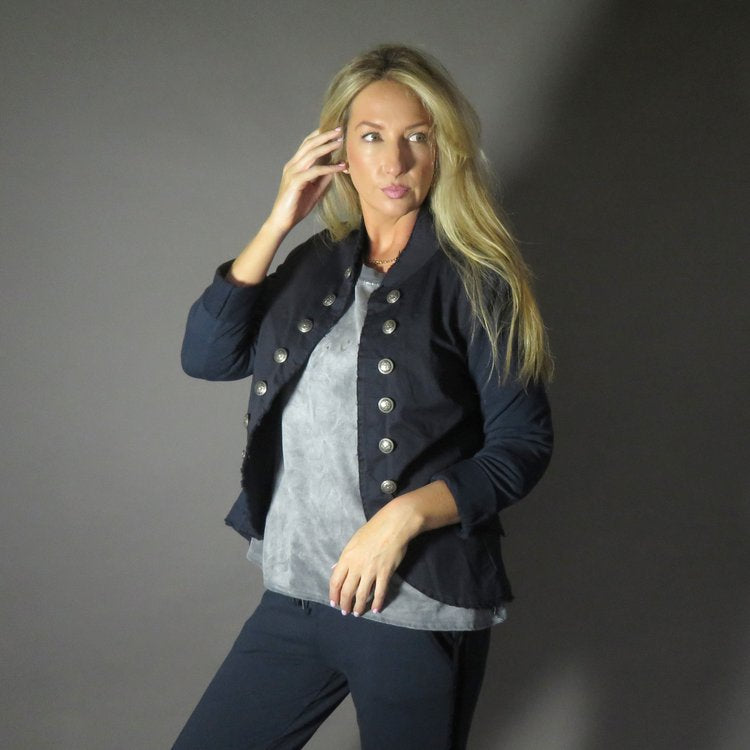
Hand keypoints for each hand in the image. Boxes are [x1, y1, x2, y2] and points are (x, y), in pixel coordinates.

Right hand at [266, 127, 346, 233]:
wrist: (282, 222)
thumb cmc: (297, 206)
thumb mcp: (315, 190)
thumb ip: (323, 178)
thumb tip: (337, 167)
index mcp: (295, 165)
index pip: (307, 144)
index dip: (320, 135)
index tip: (335, 130)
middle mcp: (292, 165)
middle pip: (309, 144)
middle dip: (325, 135)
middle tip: (340, 129)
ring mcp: (292, 172)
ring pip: (311, 154)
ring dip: (328, 147)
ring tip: (341, 142)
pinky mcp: (295, 182)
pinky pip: (315, 171)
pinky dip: (329, 168)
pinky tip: (340, 167)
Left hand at [328, 502, 420, 616]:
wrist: (393, 525)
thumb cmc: (373, 530)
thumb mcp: (354, 541)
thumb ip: (344, 557)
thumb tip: (334, 569)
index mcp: (346, 557)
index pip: (335, 581)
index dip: (334, 595)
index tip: (334, 603)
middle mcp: (356, 566)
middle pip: (347, 591)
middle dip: (345, 604)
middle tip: (345, 611)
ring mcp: (371, 570)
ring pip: (361, 595)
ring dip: (359, 607)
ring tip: (358, 613)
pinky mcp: (385, 573)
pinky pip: (379, 592)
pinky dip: (377, 603)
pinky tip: (376, 609)